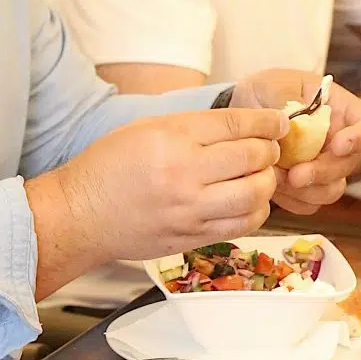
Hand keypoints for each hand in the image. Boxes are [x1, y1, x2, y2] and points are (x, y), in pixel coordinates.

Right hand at [27, 107, 285, 293]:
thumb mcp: (146, 128)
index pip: (236, 125)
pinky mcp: (191, 237)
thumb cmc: (109, 165)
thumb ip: (192, 127)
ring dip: (267, 183)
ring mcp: (189, 210)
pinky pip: (240, 225)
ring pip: (254, 195)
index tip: (279, 123)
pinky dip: (255, 211)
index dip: (266, 123)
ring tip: (262, 176)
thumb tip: (239, 126)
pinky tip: (250, 202)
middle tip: (271, 149)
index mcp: (172, 138)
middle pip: (252, 157)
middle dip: (270, 151)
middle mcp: (184, 173)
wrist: (81, 214)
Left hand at [231, 71, 360, 206]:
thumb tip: (290, 125)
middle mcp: (339, 140)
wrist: (246, 106)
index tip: (338, 145)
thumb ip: (286, 101)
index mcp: (342, 110)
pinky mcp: (307, 185)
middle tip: (295, 175)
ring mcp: (325, 165)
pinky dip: (292, 200)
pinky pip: (309, 203)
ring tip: (276, 179)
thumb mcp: (276, 84)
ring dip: (307, 191)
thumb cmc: (268, 89)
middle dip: (323, 172)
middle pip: (350, 164)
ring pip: (332, 189)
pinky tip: (272, 187)